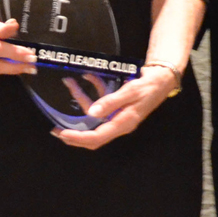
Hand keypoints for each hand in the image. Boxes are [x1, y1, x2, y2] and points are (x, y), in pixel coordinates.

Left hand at [53, 63, 179, 150]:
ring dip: (81, 100)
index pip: (96, 137)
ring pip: (94, 117)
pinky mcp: (117, 110)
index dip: (78, 138)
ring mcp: (117, 118)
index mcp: (122, 124)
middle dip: (74, 134)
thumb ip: (111, 102)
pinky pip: (101, 106)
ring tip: (70, 84)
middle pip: (93, 136)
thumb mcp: (130, 92)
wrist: (161, 80)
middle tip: (56, 130)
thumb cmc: (147, 87)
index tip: (63, 135)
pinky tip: (87, 78)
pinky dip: (93, 92)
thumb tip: (92, 113)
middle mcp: (118, 124)